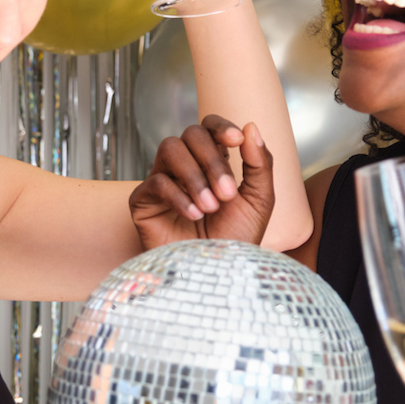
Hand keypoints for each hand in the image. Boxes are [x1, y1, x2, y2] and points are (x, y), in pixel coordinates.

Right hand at [129, 114, 273, 249]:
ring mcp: (163, 181)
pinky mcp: (143, 201)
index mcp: (213, 161)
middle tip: (227, 193)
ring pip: (170, 149)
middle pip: (191, 134)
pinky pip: (155, 181)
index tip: (236, 140)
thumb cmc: (236, 240)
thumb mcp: (259, 201)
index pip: (209, 126)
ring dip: (194, 176)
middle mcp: (186, 166)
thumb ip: (260, 163)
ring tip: (211, 207)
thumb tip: (251, 127)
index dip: (220, 127)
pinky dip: (178, 196)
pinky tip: (194, 216)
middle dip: (212, 160)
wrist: (215, 277)